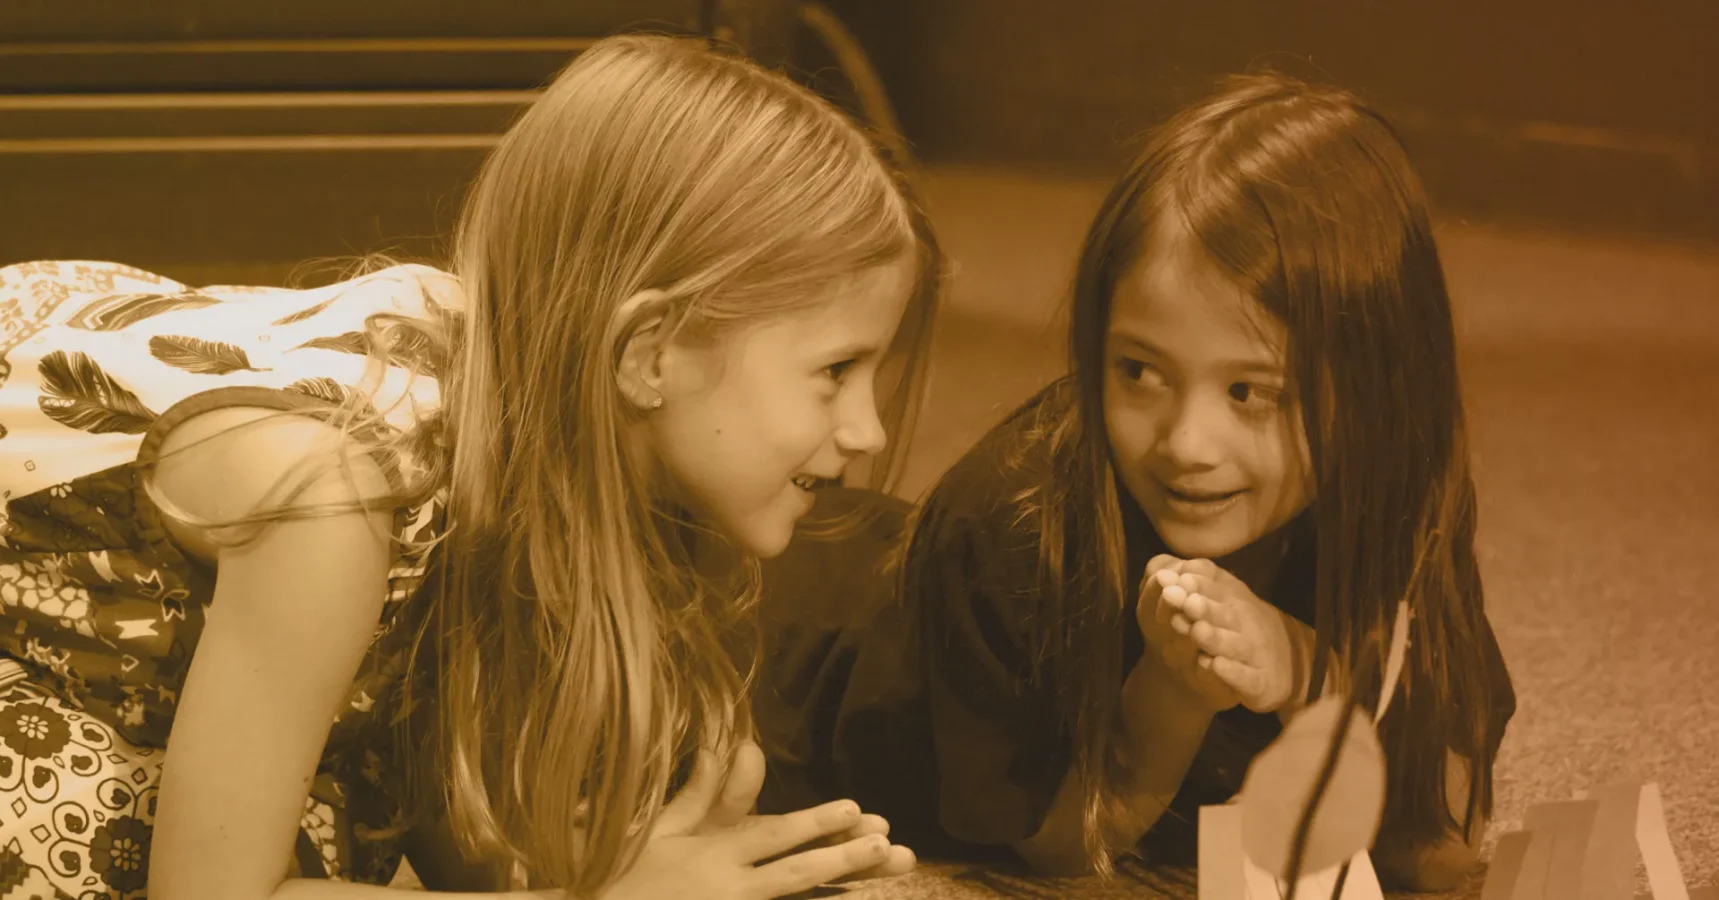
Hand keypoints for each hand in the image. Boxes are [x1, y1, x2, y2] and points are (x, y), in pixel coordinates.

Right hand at [600, 741, 915, 899]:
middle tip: (886, 845)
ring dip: (834, 888)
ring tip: (875, 869)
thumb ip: (704, 792)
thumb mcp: (661, 831)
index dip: (814, 823)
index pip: (772, 837)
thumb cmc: (622, 874)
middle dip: (843, 859)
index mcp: (711, 857)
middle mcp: (724, 891)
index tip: (853, 809)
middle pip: (794, 875)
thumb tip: (740, 744)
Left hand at [1154, 557, 1299, 714]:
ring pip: (1234, 645)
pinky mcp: (1260, 682)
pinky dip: (1233, 673)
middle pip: (1225, 614)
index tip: (1179, 578)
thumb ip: (1197, 582)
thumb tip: (1165, 569)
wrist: (1279, 666)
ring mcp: (1254, 653)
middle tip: (1187, 601)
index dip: (1199, 584)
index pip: (1217, 589)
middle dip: (1205, 608)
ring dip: (1216, 637)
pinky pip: (1247, 678)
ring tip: (1197, 630)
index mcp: (1233, 600)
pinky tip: (1216, 665)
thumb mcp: (1220, 600)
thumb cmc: (1236, 628)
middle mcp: (1245, 624)